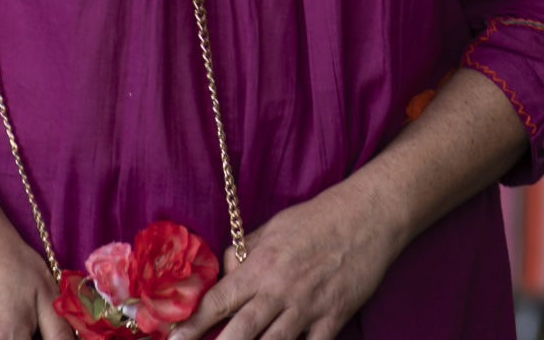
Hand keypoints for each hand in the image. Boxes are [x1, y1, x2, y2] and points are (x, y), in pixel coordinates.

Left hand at [170, 184, 403, 339]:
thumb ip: (245, 252)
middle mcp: (280, 290)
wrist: (369, 215)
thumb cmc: (319, 218)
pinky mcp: (334, 317)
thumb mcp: (274, 227)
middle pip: (240, 332)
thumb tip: (222, 272)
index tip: (174, 338)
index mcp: (261, 266)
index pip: (218, 301)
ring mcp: (308, 307)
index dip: (193, 324)